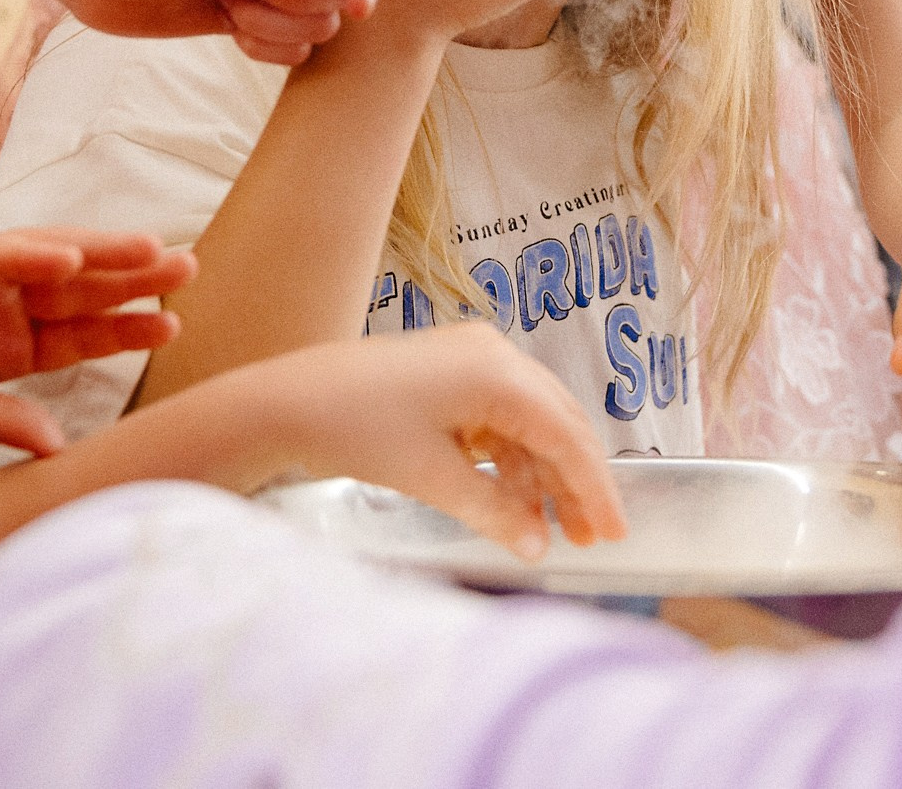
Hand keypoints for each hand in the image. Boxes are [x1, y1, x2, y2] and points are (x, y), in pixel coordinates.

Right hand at [0, 227, 197, 454]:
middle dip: (136, 280)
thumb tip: (58, 446)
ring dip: (104, 255)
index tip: (172, 326)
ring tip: (155, 251)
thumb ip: (2, 423)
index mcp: (10, 345)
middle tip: (190, 269)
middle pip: (85, 290)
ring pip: (57, 260)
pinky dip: (36, 253)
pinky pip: (0, 252)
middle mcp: (5, 304)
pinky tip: (73, 259)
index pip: (83, 335)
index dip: (126, 328)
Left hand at [247, 325, 626, 559]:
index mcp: (498, 371)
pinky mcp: (452, 371)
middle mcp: (494, 354)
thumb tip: (539, 547)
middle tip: (592, 537)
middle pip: (559, 422)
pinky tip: (515, 500)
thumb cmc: (355, 429)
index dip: (595, 488)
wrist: (286, 401)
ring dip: (542, 474)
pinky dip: (510, 459)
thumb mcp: (431, 479)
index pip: (568, 435)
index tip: (615, 532)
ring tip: (552, 530)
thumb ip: (494, 511)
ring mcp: (473, 357)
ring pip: (531, 422)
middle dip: (575, 482)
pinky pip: (500, 418)